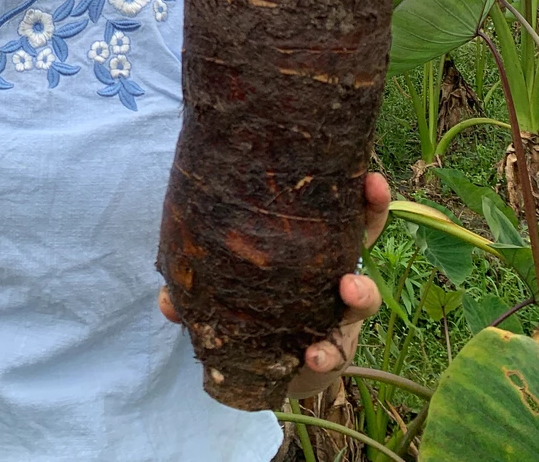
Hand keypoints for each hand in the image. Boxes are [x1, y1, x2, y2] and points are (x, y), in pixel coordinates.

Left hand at [157, 172, 390, 397]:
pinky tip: (314, 355)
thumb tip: (167, 302)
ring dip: (362, 292)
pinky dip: (327, 355)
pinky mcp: (334, 350)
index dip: (361, 195)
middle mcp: (333, 273)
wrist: (259, 363)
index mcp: (311, 245)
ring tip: (349, 289)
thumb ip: (194, 288)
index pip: (341, 211)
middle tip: (362, 222)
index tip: (370, 176)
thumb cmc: (245, 302)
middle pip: (363, 244)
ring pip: (364, 299)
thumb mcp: (219, 285)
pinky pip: (338, 352)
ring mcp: (339, 313)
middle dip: (370, 219)